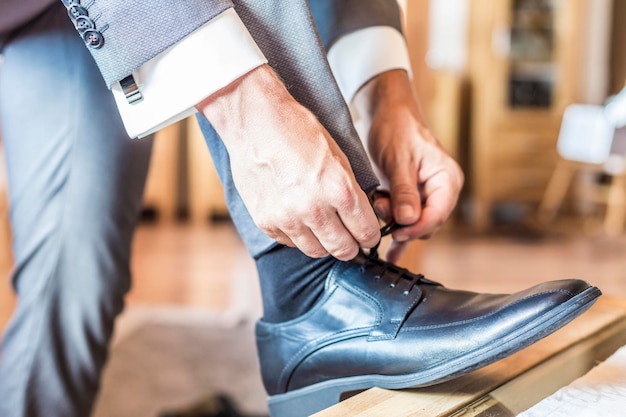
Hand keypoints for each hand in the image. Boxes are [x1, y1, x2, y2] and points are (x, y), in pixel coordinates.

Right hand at [196, 65, 380, 260]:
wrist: (255, 122)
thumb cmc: (299, 132)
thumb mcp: (339, 156)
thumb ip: (350, 191)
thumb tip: (361, 218)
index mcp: (339, 189)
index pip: (366, 232)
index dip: (371, 236)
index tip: (368, 235)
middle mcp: (314, 209)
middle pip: (343, 249)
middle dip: (352, 246)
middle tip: (351, 239)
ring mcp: (287, 218)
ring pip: (317, 251)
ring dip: (325, 244)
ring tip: (325, 230)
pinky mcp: (265, 221)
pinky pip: (290, 242)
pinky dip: (299, 236)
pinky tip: (300, 220)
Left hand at [353, 70, 463, 262]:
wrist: (386, 115)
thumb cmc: (397, 129)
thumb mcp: (399, 160)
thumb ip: (404, 191)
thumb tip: (408, 220)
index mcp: (447, 179)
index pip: (438, 215)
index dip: (417, 228)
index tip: (396, 232)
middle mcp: (440, 191)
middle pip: (427, 224)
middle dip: (403, 224)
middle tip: (380, 209)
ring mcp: (425, 196)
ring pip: (413, 225)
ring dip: (394, 223)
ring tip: (377, 204)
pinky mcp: (410, 198)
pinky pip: (405, 220)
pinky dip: (394, 228)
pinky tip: (386, 250)